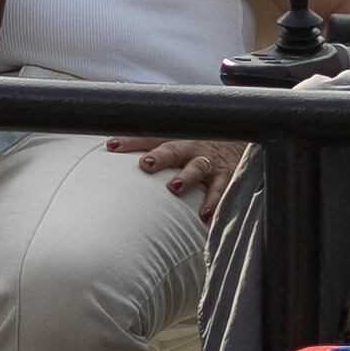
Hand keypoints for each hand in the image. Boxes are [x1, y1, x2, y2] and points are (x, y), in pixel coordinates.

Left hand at [113, 134, 242, 206]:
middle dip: (160, 156)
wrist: (240, 134)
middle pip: (173, 149)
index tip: (111, 146)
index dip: (130, 141)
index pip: (148, 137)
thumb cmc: (197, 142)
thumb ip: (148, 143)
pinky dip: (214, 202)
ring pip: (197, 167)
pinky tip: (205, 216)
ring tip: (174, 187)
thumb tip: (109, 147)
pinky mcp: (227, 175)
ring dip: (186, 177)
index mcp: (174, 138)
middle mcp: (191, 147)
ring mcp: (209, 161)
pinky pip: (221, 190)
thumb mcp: (175, 137)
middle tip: (146, 164)